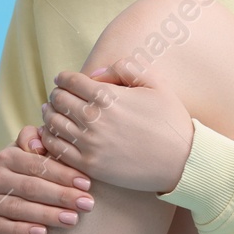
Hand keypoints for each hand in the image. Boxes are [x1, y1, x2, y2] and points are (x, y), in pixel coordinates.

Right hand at [0, 125, 96, 233]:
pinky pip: (2, 228)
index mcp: (8, 156)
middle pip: (32, 187)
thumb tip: (39, 144)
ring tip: (72, 220)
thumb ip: (36, 140)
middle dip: (62, 196)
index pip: (38, 165)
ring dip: (48, 215)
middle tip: (87, 204)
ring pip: (19, 208)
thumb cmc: (25, 172)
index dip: (64, 174)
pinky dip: (22, 232)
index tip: (87, 184)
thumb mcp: (29, 152)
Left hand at [38, 64, 192, 193]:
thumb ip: (126, 68)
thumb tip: (96, 74)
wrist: (182, 161)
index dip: (63, 78)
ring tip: (53, 113)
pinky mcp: (89, 165)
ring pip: (53, 123)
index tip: (63, 80)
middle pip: (58, 100)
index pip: (69, 80)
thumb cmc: (171, 121)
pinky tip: (54, 134)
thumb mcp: (155, 84)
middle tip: (59, 96)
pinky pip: (57, 149)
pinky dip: (50, 138)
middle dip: (57, 94)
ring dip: (50, 115)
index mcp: (107, 95)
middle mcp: (94, 118)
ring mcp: (89, 143)